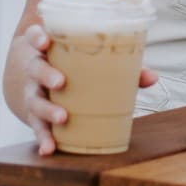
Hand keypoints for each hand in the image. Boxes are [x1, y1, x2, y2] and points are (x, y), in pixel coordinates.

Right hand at [14, 24, 158, 155]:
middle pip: (35, 69)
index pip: (36, 37)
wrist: (41, 82)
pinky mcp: (35, 116)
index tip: (45, 42)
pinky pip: (37, 127)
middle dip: (46, 74)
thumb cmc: (75, 67)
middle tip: (61, 82)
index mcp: (49, 51)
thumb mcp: (90, 61)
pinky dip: (43, 138)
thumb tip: (152, 77)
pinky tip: (49, 148)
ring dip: (47, 109)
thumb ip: (122, 67)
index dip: (38, 38)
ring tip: (62, 118)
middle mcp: (36, 71)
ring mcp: (33, 94)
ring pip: (34, 100)